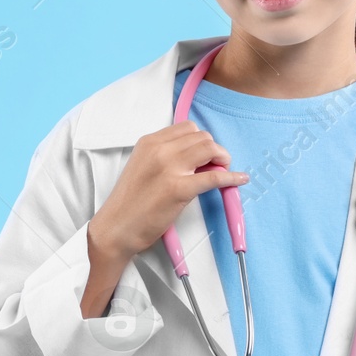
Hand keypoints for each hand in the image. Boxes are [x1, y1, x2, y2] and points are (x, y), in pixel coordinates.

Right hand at [90, 121, 248, 264]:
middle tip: (215, 166)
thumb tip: (197, 156)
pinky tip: (239, 180)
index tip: (203, 155)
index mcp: (149, 142)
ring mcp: (169, 168)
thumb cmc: (129, 202)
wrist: (116, 227)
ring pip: (210, 149)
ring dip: (222, 160)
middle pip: (202, 136)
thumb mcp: (143, 167)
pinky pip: (215, 176)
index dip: (201, 141)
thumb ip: (164, 156)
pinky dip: (231, 177)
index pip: (187, 128)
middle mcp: (159, 150)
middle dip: (214, 150)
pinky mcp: (179, 189)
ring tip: (221, 173)